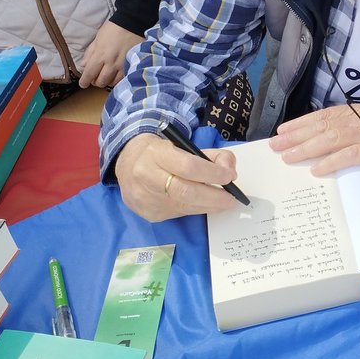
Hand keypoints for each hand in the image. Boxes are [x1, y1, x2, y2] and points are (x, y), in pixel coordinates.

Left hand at [79, 21, 142, 88]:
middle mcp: (111, 64)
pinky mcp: (131, 66)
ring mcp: (122, 66)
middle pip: (101, 82)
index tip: (83, 84)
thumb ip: (90, 53)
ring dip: (107, 81)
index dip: (85, 81)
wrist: (133, 24)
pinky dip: (117, 79)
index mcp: (100, 55)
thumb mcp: (97, 38)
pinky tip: (115, 74)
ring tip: (106, 75)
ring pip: (112, 82)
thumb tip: (84, 65)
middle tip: (95, 77)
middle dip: (96, 82)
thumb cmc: (113, 29)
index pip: (90, 74)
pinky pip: (122, 79)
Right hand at [114, 132, 240, 221]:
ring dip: (208, 206)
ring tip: (222, 202)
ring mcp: (145, 198)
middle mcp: (146, 176)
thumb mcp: (184, 145)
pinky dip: (195, 210)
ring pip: (184, 207)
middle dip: (214, 197)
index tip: (230, 177)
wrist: (128, 163)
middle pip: (186, 192)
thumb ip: (211, 156)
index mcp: (156, 153)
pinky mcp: (147, 213)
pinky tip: (202, 204)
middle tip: (231, 198)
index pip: (189, 166)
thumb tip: (230, 172)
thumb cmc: (161, 152)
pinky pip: (178, 214)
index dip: (213, 173)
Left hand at [269, 104, 359, 174]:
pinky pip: (350, 155)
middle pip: (321, 126)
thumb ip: (355, 125)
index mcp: (357, 111)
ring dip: (307, 148)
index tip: (282, 131)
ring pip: (331, 139)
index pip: (322, 116)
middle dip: (296, 136)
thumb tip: (329, 136)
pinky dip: (332, 162)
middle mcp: (359, 118)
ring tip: (288, 157)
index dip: (300, 123)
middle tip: (275, 146)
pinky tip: (317, 170)